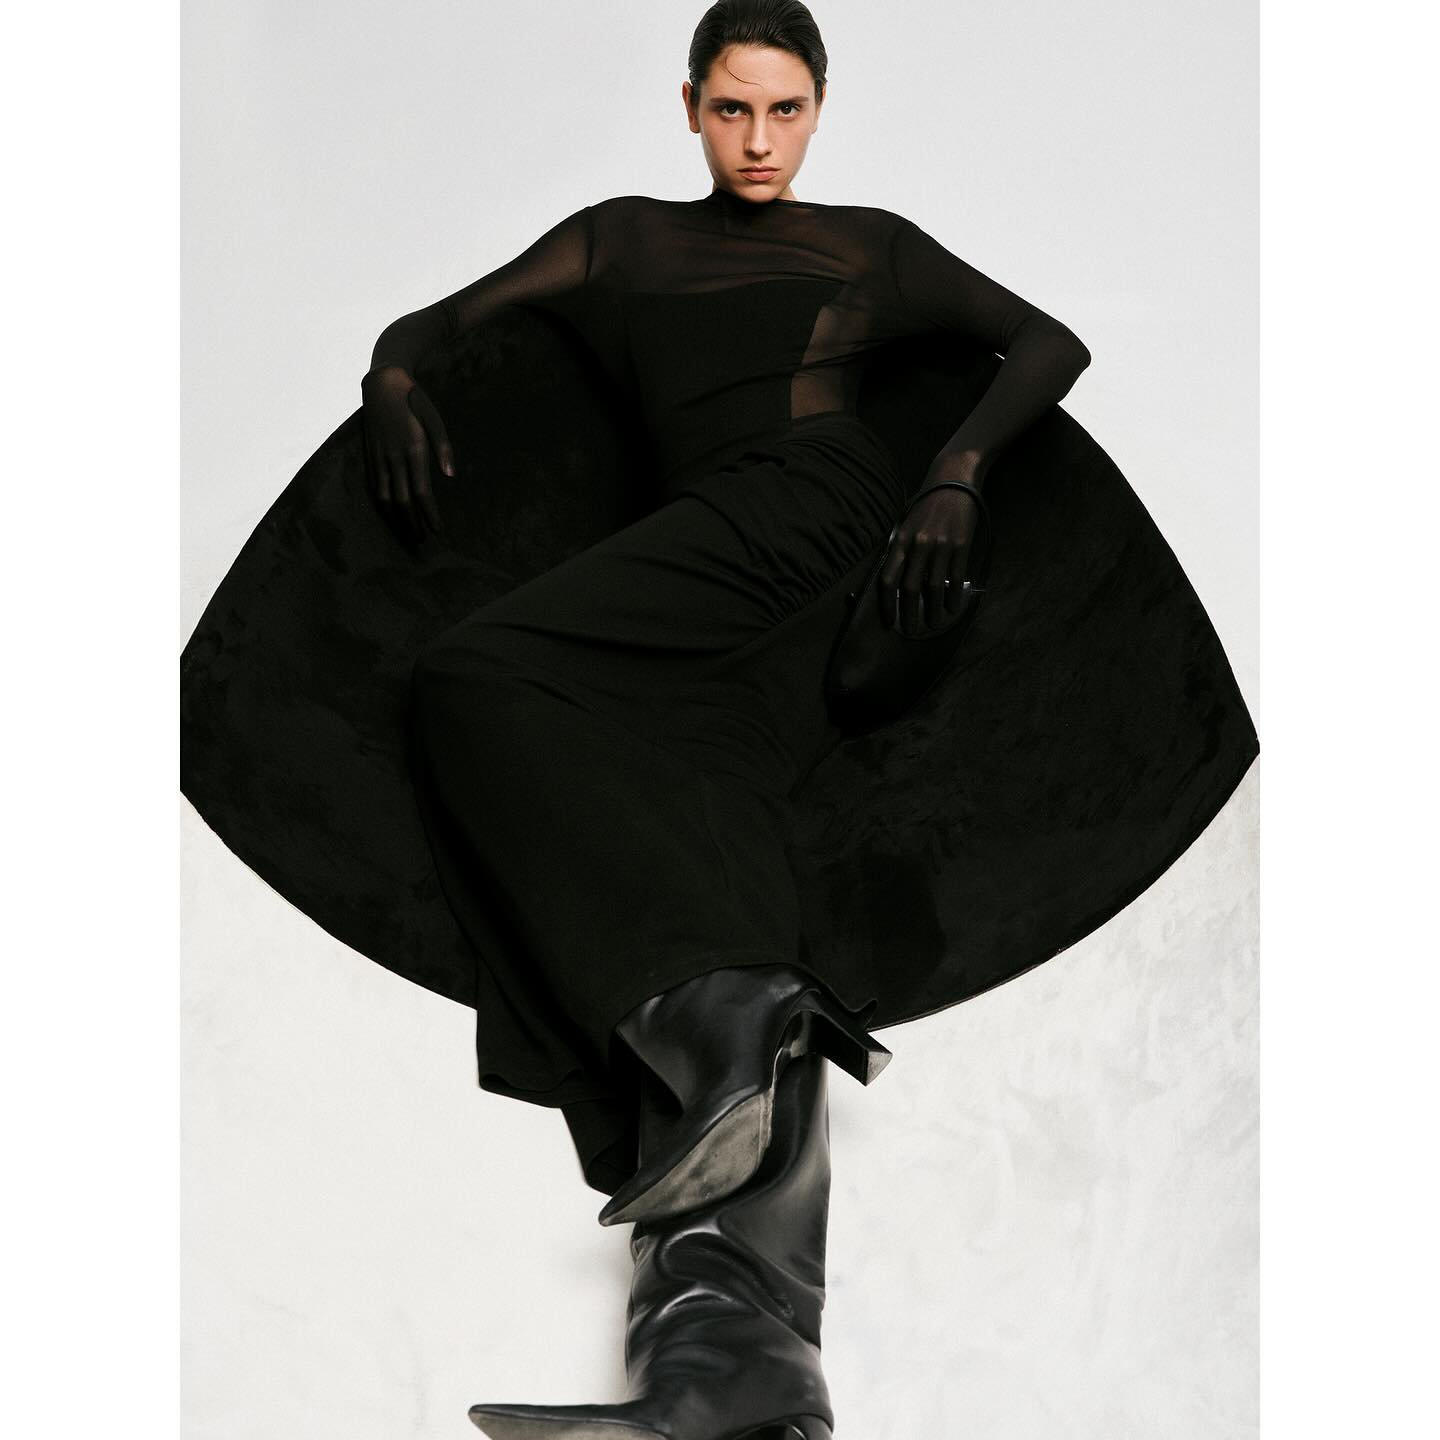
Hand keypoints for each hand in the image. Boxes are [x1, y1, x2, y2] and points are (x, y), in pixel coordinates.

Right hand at [360, 367, 452, 542]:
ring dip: (396, 519)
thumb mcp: (434, 418)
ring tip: (406, 533)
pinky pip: (375, 487)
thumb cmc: (414, 400)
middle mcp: (394, 457)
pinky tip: (390, 513)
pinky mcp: (370, 455)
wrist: (382, 383)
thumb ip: (444, 447)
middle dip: (412, 524)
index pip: (422, 492)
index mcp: (413, 449)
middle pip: (403, 501)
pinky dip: (382, 504)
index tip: (437, 530)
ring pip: (385, 497)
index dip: (430, 514)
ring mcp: (380, 457)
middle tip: (421, 541)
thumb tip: (450, 475)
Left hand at [877, 484, 981, 636]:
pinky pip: (956, 577)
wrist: (953, 479)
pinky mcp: (961, 544)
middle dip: (909, 614)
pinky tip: (952, 607)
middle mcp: (919, 544)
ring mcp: (941, 545)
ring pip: (934, 586)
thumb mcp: (906, 522)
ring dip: (932, 610)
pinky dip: (953, 596)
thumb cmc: (926, 503)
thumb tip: (894, 579)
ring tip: (932, 623)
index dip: (887, 603)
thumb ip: (900, 548)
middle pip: (910, 588)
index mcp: (901, 539)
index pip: (888, 579)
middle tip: (911, 631)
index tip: (889, 620)